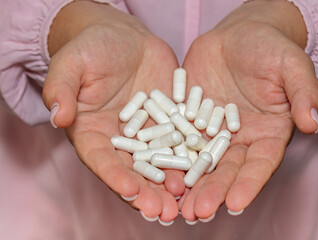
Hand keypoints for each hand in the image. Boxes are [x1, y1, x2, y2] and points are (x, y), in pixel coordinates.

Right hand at [42, 1, 182, 222]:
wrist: (123, 38)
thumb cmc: (91, 48)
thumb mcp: (72, 64)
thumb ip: (61, 89)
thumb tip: (58, 115)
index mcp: (93, 133)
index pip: (101, 160)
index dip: (114, 177)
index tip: (130, 191)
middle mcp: (122, 141)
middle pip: (133, 172)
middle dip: (148, 193)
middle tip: (164, 214)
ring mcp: (149, 133)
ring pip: (160, 163)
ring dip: (172, 184)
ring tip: (185, 202)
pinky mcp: (171, 121)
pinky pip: (182, 140)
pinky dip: (192, 157)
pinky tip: (204, 170)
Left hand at [179, 0, 317, 220]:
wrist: (239, 36)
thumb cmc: (270, 48)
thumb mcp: (291, 65)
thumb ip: (303, 93)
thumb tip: (312, 123)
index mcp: (267, 134)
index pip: (260, 164)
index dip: (249, 184)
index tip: (235, 204)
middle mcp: (238, 139)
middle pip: (226, 170)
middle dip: (213, 191)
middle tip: (197, 213)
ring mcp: (211, 131)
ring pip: (199, 161)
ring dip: (188, 183)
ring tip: (176, 205)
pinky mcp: (188, 118)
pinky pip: (177, 137)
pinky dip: (168, 154)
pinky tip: (156, 171)